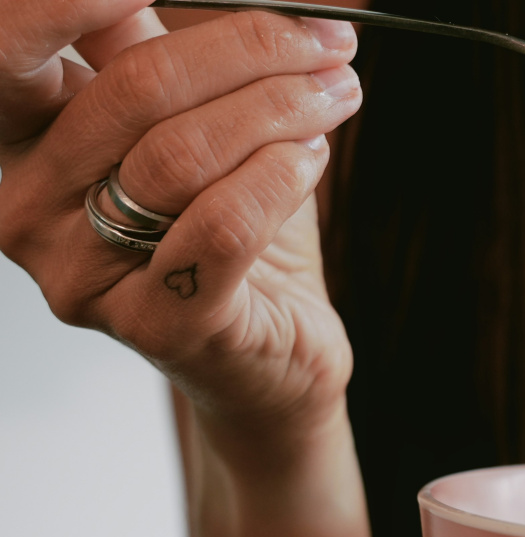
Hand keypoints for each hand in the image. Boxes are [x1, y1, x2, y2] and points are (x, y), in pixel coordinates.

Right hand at [0, 2, 361, 466]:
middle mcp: (27, 210)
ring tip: (337, 95)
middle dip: (250, 48)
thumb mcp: (188, 126)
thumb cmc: (231, 233)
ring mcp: (83, 276)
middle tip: (326, 43)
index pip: (15, 43)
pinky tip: (311, 159)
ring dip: (282, 108)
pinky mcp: (156, 326)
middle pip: (134, 89)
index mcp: (23, 143)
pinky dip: (280, 177)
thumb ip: (159, 55)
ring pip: (184, 153)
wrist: (271, 350)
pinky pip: (223, 225)